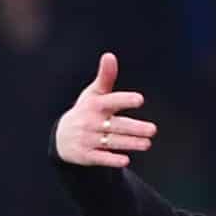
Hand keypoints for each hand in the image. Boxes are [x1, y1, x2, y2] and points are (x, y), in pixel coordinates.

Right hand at [54, 52, 158, 167]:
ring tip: (147, 143)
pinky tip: (125, 160)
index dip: (124, 100)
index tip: (140, 100)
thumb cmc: (85, 111)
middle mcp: (91, 122)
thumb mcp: (93, 94)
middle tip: (153, 130)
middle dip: (134, 128)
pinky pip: (100, 158)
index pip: (111, 101)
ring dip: (130, 143)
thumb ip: (105, 77)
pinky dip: (112, 160)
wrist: (62, 137)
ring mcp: (88, 139)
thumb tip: (110, 55)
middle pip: (116, 125)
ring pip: (112, 142)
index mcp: (94, 105)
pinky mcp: (86, 155)